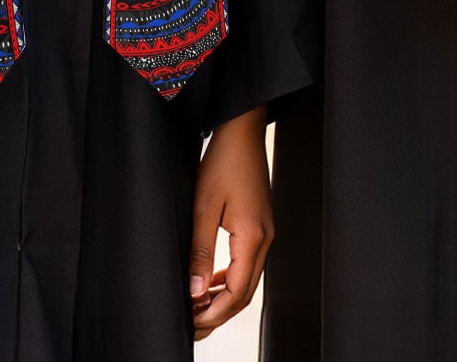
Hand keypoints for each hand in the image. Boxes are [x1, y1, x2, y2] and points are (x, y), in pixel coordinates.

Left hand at [189, 107, 273, 337]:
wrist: (243, 131)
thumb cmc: (224, 162)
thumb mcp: (203, 207)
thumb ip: (200, 252)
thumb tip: (195, 292)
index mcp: (253, 236)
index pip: (237, 292)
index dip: (214, 313)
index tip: (191, 323)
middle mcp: (265, 238)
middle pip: (246, 292)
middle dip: (219, 314)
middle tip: (191, 325)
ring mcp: (266, 231)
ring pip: (248, 280)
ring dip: (224, 299)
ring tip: (197, 309)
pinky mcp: (260, 226)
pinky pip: (248, 263)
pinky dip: (230, 280)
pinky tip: (211, 282)